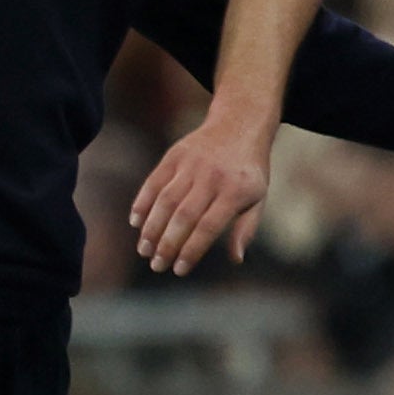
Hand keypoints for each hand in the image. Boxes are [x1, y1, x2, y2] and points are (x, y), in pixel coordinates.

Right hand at [131, 110, 272, 276]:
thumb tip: (236, 259)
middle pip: (184, 216)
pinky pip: (155, 181)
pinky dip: (143, 201)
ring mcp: (191, 164)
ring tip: (143, 250)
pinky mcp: (175, 155)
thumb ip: (246, 229)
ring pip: (166, 200)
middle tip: (156, 265)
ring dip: (151, 227)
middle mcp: (211, 177)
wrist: (239, 124)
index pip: (209, 227)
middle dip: (167, 244)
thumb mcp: (258, 198)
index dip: (192, 250)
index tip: (179, 270)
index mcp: (235, 191)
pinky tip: (135, 222)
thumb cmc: (248, 171)